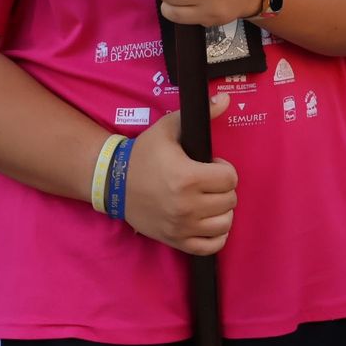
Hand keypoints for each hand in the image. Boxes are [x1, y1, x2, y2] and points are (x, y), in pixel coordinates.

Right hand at [125, 93, 239, 254]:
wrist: (114, 183)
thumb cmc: (144, 154)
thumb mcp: (168, 129)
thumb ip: (201, 114)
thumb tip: (226, 99)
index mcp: (187, 177)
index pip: (230, 178)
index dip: (224, 169)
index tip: (211, 166)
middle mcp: (186, 205)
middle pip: (230, 200)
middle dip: (223, 188)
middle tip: (208, 182)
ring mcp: (181, 226)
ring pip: (225, 223)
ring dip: (222, 210)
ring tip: (209, 200)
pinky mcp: (175, 241)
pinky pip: (212, 246)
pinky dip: (217, 235)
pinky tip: (209, 221)